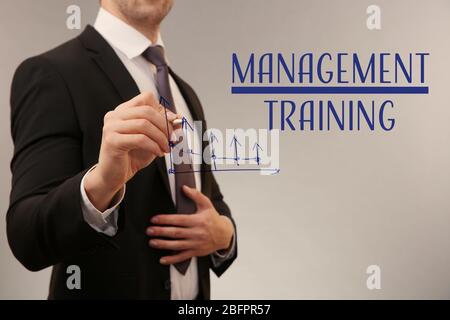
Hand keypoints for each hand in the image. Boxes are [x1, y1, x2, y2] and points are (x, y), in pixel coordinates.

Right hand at [84, 92, 178, 210]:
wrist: (114, 176)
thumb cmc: (132, 156)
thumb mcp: (152, 139)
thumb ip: (163, 127)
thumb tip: (178, 118)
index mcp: (123, 111)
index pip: (146, 98)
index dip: (162, 110)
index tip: (172, 124)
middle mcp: (115, 115)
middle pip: (147, 111)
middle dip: (164, 125)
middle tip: (172, 139)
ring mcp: (111, 127)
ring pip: (144, 124)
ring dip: (160, 137)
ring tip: (166, 148)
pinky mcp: (112, 141)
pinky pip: (140, 139)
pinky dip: (154, 146)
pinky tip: (158, 153)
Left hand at [146, 185, 233, 264]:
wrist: (224, 234)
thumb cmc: (213, 219)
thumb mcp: (206, 204)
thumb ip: (196, 195)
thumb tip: (184, 188)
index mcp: (197, 220)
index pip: (179, 220)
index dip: (165, 219)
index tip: (155, 219)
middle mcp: (196, 233)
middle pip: (175, 233)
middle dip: (161, 231)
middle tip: (149, 230)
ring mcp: (196, 243)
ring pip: (177, 245)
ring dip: (163, 244)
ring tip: (152, 242)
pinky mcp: (196, 252)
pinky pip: (183, 257)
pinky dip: (172, 259)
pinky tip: (163, 259)